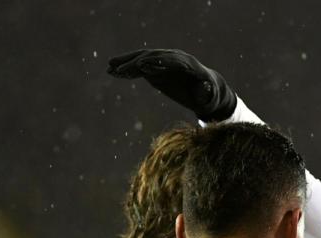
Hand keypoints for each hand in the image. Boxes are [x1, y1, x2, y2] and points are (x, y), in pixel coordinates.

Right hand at [107, 49, 237, 121]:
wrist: (206, 90)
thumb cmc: (209, 95)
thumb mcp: (210, 96)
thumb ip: (207, 92)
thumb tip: (205, 88)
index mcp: (187, 64)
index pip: (169, 60)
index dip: (156, 62)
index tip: (141, 65)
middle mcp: (174, 58)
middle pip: (152, 57)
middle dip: (135, 62)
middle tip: (119, 69)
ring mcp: (163, 62)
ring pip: (143, 59)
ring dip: (126, 64)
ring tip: (110, 70)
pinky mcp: (156, 69)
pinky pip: (140, 67)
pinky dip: (127, 70)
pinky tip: (114, 73)